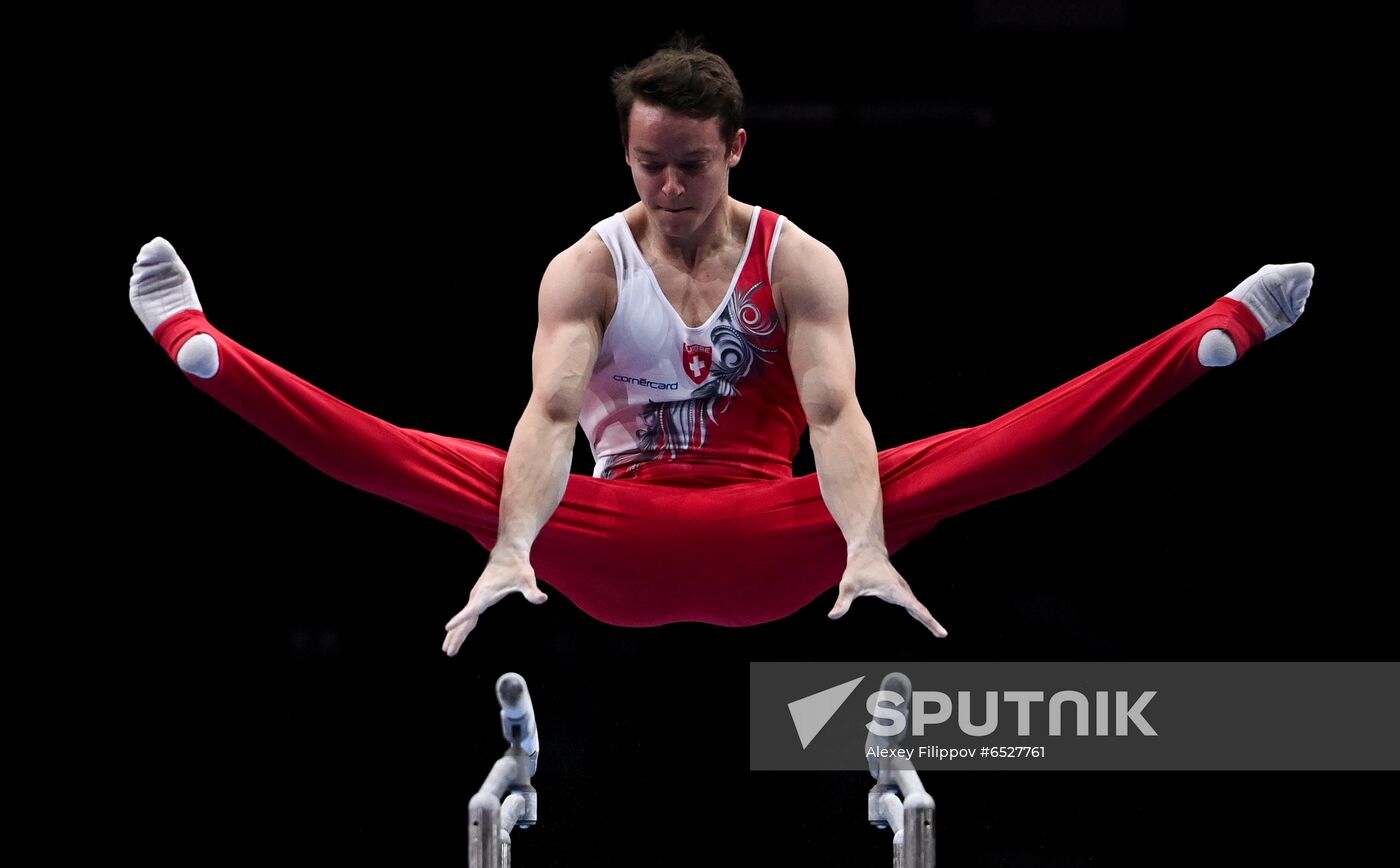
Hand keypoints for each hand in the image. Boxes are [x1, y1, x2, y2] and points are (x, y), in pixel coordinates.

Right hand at [442, 552, 548, 655]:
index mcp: (485, 593)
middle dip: (456, 635)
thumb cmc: (517, 566)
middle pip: (465, 619)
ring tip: (448, 649)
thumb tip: (542, 599)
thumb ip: (532, 592)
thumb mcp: (526, 579)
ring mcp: (476, 597)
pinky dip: (462, 626)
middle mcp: (477, 595)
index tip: (448, 627)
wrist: (508, 553)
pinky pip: (468, 615)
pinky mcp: (479, 597)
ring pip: (464, 619)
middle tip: (448, 652)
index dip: (460, 618)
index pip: (471, 609)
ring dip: (456, 633)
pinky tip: (458, 635)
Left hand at [828, 549, 947, 637]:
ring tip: (938, 632)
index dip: (929, 622)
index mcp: (896, 591)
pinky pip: (912, 604)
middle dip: (931, 623)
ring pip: (917, 606)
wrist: (866, 549)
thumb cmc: (857, 567)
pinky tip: (923, 619)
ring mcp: (902, 590)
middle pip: (920, 609)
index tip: (942, 632)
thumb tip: (832, 616)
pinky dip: (920, 612)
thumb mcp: (848, 586)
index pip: (916, 609)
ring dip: (927, 618)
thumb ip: (842, 602)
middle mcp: (902, 590)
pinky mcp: (899, 590)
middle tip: (943, 635)